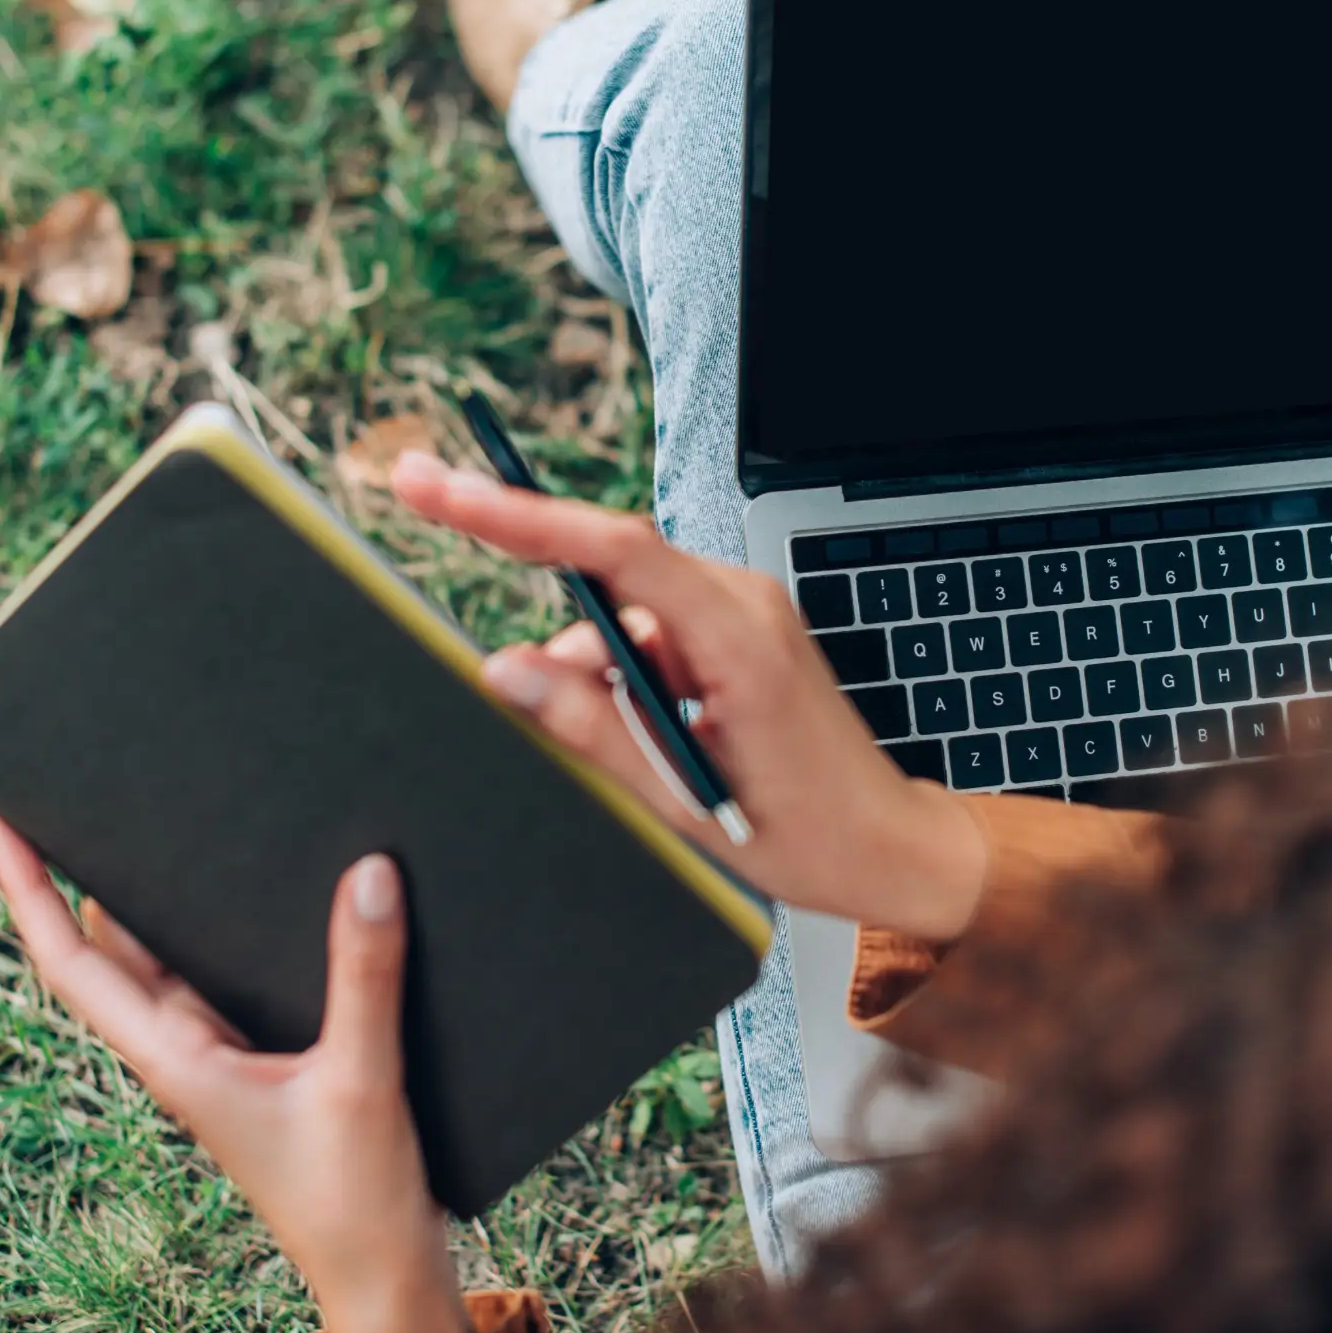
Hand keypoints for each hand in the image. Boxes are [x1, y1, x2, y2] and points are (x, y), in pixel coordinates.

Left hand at [0, 813, 464, 1332]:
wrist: (382, 1275)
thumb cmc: (354, 1198)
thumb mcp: (360, 1080)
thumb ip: (365, 978)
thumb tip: (371, 873)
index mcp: (173, 1061)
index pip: (76, 964)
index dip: (27, 892)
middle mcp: (183, 1052)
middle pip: (109, 950)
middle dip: (78, 875)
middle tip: (67, 787)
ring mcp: (222, 1057)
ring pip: (166, 960)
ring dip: (148, 896)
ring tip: (149, 814)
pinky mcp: (270, 1060)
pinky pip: (226, 976)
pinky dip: (220, 927)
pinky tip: (257, 889)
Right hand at [393, 454, 988, 941]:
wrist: (885, 843)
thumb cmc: (807, 831)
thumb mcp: (681, 799)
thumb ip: (588, 728)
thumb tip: (507, 669)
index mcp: (739, 639)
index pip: (616, 549)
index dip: (520, 515)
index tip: (446, 489)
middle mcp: (744, 604)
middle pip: (608, 575)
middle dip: (550, 620)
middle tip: (489, 633)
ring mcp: (745, 612)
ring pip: (624, 614)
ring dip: (598, 675)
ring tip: (646, 760)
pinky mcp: (739, 630)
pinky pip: (653, 633)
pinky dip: (626, 679)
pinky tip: (655, 739)